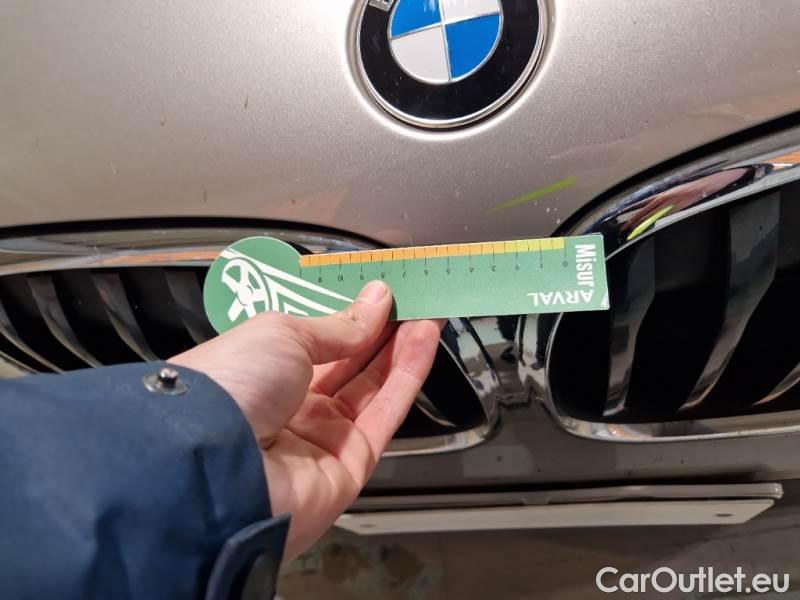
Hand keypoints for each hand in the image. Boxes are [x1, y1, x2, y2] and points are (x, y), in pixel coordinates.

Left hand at [170, 281, 440, 557]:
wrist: (213, 463)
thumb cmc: (229, 387)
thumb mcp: (282, 333)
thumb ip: (339, 324)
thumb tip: (376, 301)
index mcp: (261, 373)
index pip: (317, 341)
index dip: (351, 316)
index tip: (381, 291)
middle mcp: (289, 408)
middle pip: (348, 366)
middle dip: (381, 332)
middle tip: (413, 299)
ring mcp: (319, 439)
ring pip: (372, 389)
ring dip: (401, 350)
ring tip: (427, 312)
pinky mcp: (349, 466)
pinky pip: (385, 415)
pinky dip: (408, 376)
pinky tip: (423, 340)